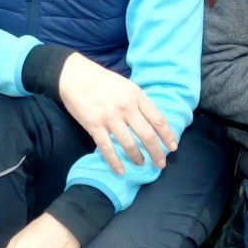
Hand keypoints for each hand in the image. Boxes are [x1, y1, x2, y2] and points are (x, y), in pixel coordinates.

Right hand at [57, 54, 175, 174]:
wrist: (74, 76)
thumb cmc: (102, 80)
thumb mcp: (126, 85)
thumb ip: (138, 101)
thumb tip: (152, 120)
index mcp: (136, 95)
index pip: (158, 119)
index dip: (167, 135)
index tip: (173, 147)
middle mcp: (126, 107)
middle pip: (147, 135)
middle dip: (157, 152)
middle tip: (161, 163)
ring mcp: (110, 118)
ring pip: (129, 144)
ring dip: (138, 158)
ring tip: (141, 164)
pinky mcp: (94, 126)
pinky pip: (108, 149)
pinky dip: (115, 163)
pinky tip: (121, 171)